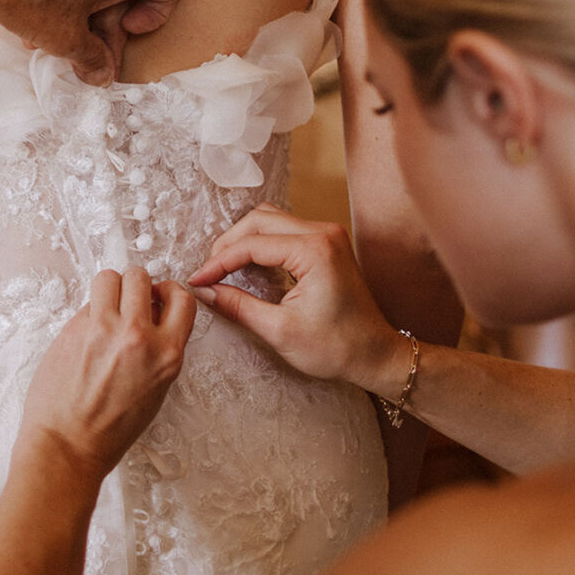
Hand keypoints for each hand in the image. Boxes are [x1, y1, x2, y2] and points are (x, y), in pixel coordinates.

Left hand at [18, 268, 196, 478]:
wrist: (69, 444)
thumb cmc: (110, 428)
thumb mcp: (156, 389)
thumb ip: (159, 349)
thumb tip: (152, 316)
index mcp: (166, 355)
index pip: (182, 299)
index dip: (168, 291)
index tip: (158, 297)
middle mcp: (138, 336)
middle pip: (140, 277)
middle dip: (134, 285)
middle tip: (127, 301)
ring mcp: (103, 329)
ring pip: (109, 277)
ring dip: (109, 288)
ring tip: (105, 309)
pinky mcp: (74, 329)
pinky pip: (86, 303)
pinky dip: (88, 312)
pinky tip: (85, 336)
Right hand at [188, 204, 406, 395]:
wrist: (376, 354)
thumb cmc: (337, 348)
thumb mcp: (279, 331)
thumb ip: (238, 306)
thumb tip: (205, 291)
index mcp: (314, 250)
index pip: (252, 244)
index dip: (219, 262)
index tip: (197, 280)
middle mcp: (323, 233)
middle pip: (259, 220)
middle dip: (228, 245)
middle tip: (208, 273)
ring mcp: (328, 235)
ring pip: (271, 220)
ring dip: (244, 239)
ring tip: (224, 267)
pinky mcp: (328, 243)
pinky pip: (285, 230)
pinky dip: (261, 243)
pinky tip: (247, 265)